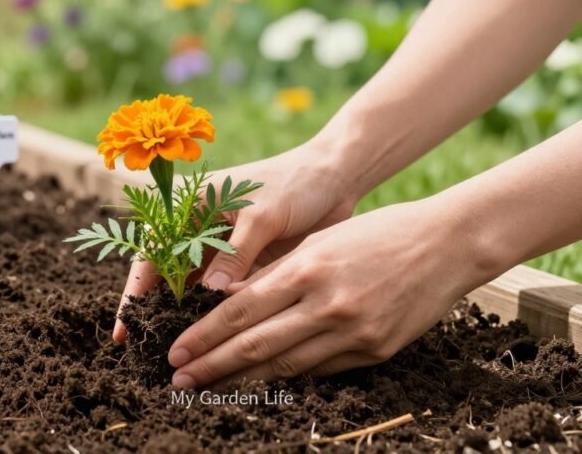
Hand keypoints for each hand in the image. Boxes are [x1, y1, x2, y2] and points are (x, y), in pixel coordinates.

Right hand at [113, 141, 356, 341]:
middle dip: (155, 310)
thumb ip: (235, 254)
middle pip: (166, 275)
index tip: (126, 325)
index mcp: (189, 205)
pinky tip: (210, 341)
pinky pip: (222, 297)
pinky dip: (215, 316)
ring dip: (184, 317)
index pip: (152, 250)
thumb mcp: (262, 215)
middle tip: (145, 348)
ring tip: (174, 353)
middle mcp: (197, 230)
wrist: (335, 180)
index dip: (136, 290)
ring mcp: (220, 251)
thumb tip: (209, 295)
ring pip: (192, 290)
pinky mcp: (244, 267)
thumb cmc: (295, 183)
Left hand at [166, 198, 493, 386]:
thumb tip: (227, 299)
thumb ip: (274, 273)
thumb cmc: (376, 233)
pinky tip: (262, 382)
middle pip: (255, 345)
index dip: (203, 336)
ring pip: (286, 366)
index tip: (175, 353)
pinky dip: (288, 376)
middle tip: (179, 381)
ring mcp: (354, 332)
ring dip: (244, 381)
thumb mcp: (318, 242)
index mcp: (307, 269)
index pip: (240, 311)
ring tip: (212, 389)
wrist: (447, 244)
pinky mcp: (375, 351)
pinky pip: (321, 370)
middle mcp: (328, 304)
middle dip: (212, 366)